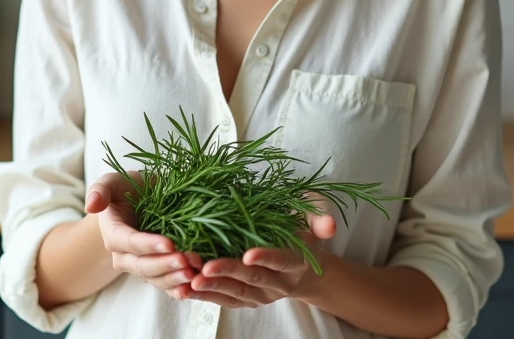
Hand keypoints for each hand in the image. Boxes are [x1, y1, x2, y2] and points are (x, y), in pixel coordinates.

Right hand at [85, 171, 202, 299]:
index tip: (169, 243)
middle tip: (185, 260)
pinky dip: (177, 289)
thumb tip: (91, 205)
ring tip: (192, 274)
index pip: (129, 242)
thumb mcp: (113, 182)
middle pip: (142, 265)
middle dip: (164, 265)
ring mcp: (140, 265)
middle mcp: (124, 255)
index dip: (147, 245)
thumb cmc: (127, 189)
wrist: (139, 201)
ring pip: (154, 278)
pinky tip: (192, 288)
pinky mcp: (156, 272)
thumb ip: (101, 189)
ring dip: (173, 279)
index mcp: (113, 233)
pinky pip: (164, 286)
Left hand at [185, 210, 337, 308]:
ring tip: (191, 280)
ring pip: (235, 292)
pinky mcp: (246, 298)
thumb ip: (321, 216)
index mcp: (297, 260)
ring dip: (212, 287)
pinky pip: (224, 300)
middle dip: (228, 272)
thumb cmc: (304, 228)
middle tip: (206, 267)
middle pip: (253, 278)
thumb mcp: (314, 213)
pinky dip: (205, 297)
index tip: (248, 253)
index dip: (267, 257)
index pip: (282, 260)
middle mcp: (280, 282)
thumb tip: (329, 226)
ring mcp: (262, 294)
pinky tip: (185, 290)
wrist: (302, 262)